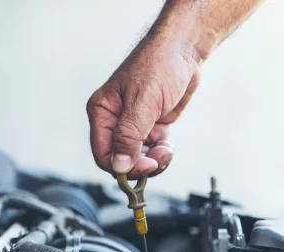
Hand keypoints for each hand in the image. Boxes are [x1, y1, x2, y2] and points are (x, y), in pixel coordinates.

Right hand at [87, 32, 199, 178]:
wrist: (183, 50)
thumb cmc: (159, 66)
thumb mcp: (143, 101)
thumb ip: (129, 135)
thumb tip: (119, 165)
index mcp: (102, 112)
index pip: (103, 153)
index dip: (122, 166)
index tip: (145, 166)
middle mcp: (113, 121)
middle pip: (120, 159)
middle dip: (140, 164)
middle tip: (159, 159)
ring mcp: (132, 125)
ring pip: (137, 158)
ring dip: (153, 160)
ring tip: (167, 150)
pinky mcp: (150, 125)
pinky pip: (151, 150)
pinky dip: (161, 153)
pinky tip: (169, 145)